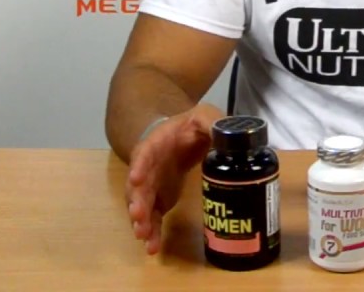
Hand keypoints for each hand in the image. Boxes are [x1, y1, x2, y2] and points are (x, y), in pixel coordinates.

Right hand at [125, 104, 220, 253]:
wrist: (183, 136)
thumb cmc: (190, 125)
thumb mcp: (203, 115)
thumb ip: (212, 122)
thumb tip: (227, 134)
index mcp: (157, 143)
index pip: (145, 153)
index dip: (140, 165)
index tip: (136, 179)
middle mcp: (148, 166)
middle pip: (139, 184)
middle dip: (138, 200)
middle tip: (139, 216)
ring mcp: (152, 186)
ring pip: (142, 205)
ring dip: (142, 221)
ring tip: (145, 237)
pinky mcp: (159, 200)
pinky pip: (153, 217)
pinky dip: (153, 231)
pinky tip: (153, 247)